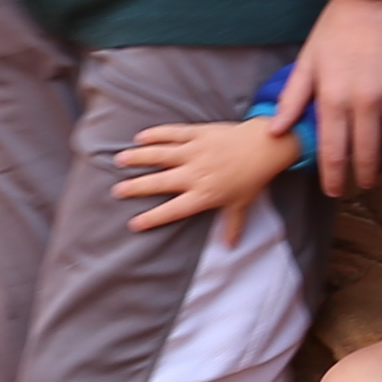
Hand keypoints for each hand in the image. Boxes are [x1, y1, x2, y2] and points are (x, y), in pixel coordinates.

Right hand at [112, 111, 292, 232]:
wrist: (264, 147)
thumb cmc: (253, 178)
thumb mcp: (242, 204)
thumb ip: (232, 225)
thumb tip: (230, 247)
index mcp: (203, 195)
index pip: (172, 210)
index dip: (152, 218)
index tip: (134, 223)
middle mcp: (194, 175)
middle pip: (159, 182)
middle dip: (136, 187)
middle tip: (118, 190)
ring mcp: (194, 152)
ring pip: (160, 155)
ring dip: (138, 157)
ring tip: (120, 160)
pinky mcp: (197, 134)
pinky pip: (172, 134)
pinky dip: (156, 134)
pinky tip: (140, 137)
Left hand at [294, 0, 381, 197]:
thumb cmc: (336, 28)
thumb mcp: (308, 61)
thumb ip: (292, 99)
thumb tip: (276, 132)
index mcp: (333, 98)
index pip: (334, 153)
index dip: (335, 179)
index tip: (336, 191)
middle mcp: (366, 101)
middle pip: (368, 155)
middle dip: (365, 177)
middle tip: (364, 183)